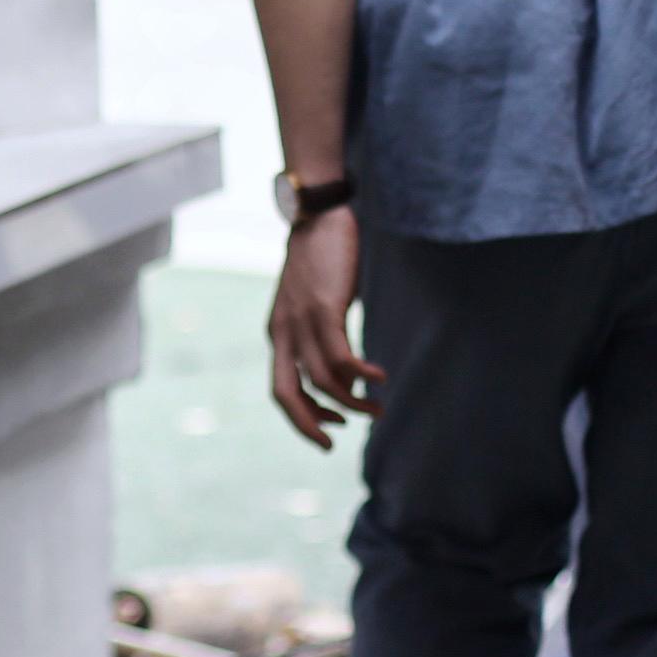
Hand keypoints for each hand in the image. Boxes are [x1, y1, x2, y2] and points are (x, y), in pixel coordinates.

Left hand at [265, 206, 380, 449]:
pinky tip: (380, 377)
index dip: (303, 414)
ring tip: (377, 409)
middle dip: (308, 424)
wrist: (320, 213)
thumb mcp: (313, 300)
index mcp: (277, 332)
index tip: (330, 427)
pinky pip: (341, 357)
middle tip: (333, 443)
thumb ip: (320, 331)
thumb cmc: (323, 256)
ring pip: (322, 380)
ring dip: (351, 401)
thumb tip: (344, 363)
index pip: (281, 388)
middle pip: (285, 394)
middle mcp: (281, 331)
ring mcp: (300, 321)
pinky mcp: (323, 308)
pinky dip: (361, 374)